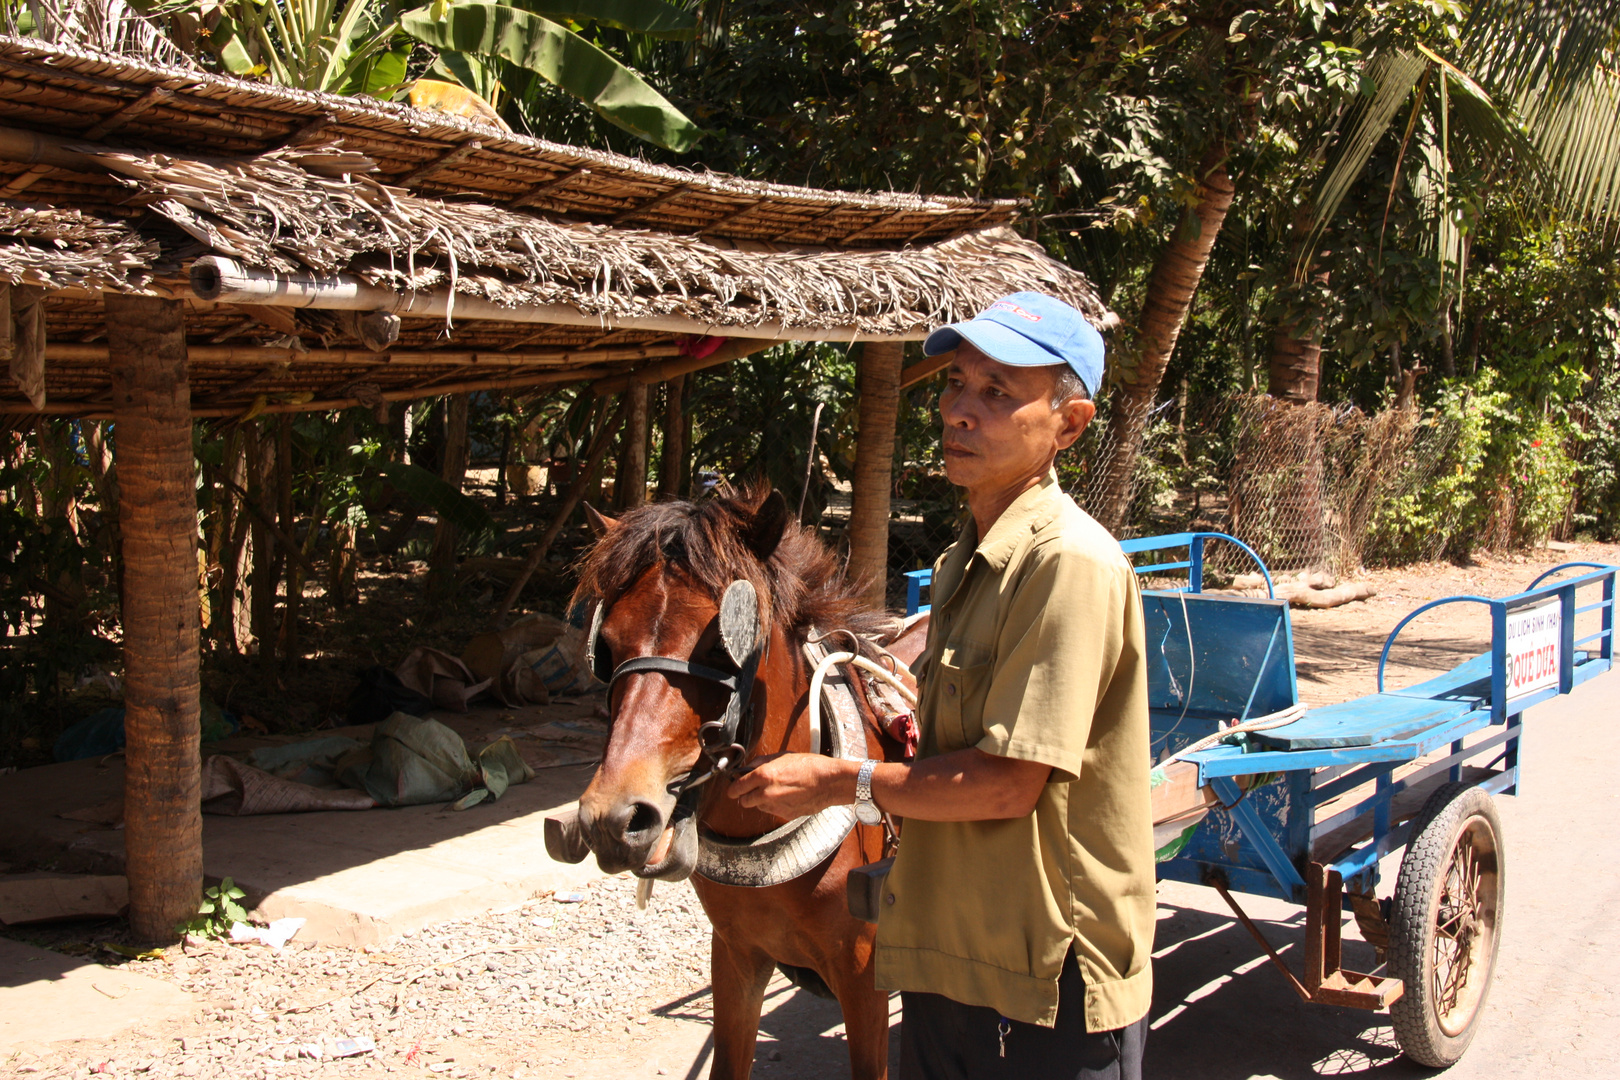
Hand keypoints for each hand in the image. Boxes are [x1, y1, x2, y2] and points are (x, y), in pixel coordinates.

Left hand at [727, 754, 855, 819]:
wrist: (829, 782)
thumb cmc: (809, 766)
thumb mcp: (783, 756)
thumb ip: (761, 762)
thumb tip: (748, 767)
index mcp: (764, 775)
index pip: (737, 787)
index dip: (733, 788)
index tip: (732, 789)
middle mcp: (766, 793)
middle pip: (744, 801)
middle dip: (746, 795)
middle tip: (754, 789)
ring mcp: (776, 806)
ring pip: (759, 807)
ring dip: (762, 801)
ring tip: (778, 790)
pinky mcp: (785, 815)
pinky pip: (773, 811)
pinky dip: (776, 805)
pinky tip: (788, 796)